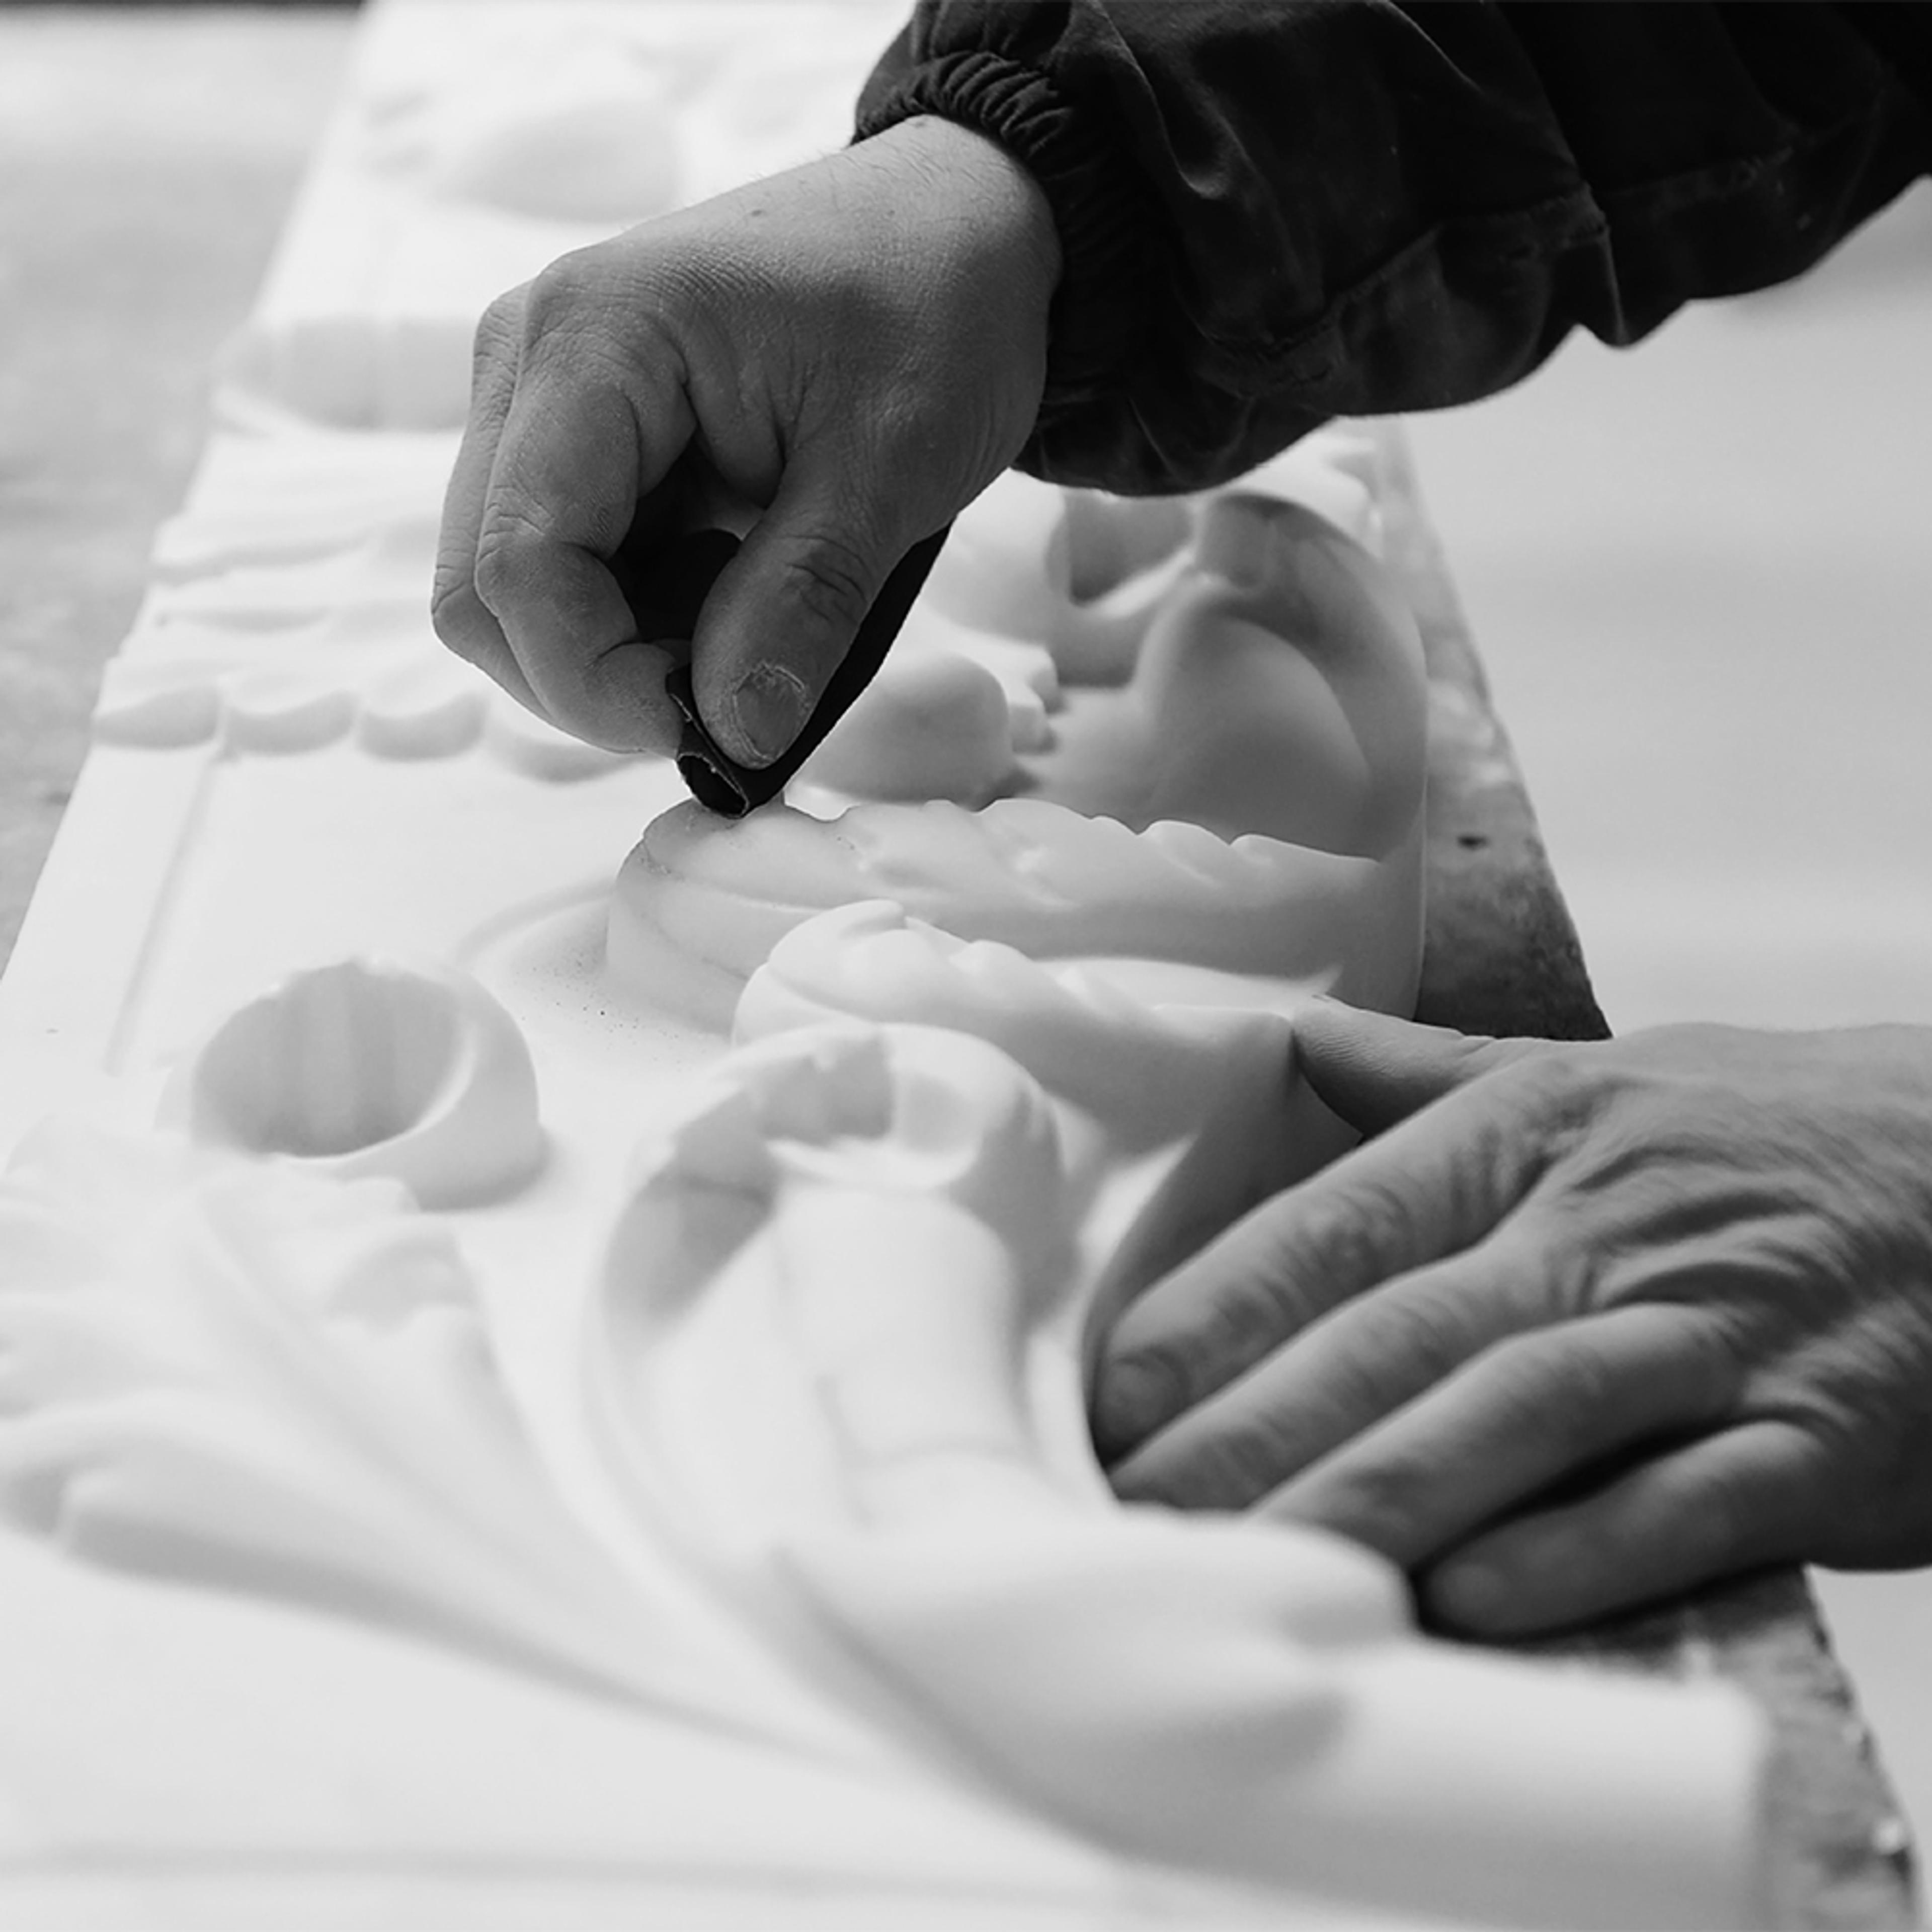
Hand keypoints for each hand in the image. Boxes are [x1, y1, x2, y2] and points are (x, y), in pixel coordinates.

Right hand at [433, 117, 1058, 759]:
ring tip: (752, 620)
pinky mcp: (578, 438)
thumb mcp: (896, 463)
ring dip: (622, 652)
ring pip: (514, 595)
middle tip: (733, 694)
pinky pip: (566, 570)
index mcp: (595, 336)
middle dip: (597, 678)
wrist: (960, 227)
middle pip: (484, 592)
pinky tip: (732, 589)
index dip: (596, 681)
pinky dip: (640, 619)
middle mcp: (532, 358)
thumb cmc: (935, 306)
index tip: (706, 731)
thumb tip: (733, 737)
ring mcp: (544, 398)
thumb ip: (803, 602)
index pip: (519, 563)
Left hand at [1093, 1002, 1931, 1634]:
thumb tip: (1292, 1042)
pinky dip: (1573, 1554)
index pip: (1342, 1221)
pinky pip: (1680, 1502)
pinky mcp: (1816, 1439)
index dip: (1221, 1307)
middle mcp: (1605, 1228)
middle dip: (1258, 1424)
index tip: (1116, 1390)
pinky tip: (1463, 1602)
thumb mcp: (1598, 1077)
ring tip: (1253, 1562)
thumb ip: (1434, 1076)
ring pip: (1519, 1413)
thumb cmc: (1763, 1132)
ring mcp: (1712, 1334)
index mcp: (1533, 1135)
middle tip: (1136, 1507)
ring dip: (1378, 1495)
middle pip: (1402, 1330)